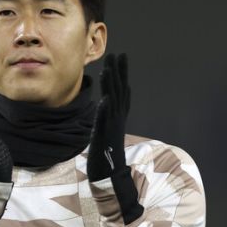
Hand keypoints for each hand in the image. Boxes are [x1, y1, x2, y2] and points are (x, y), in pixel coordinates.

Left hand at [87, 53, 129, 181]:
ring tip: (108, 70)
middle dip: (118, 72)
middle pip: (119, 91)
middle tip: (116, 54)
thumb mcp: (109, 126)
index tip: (122, 56)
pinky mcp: (105, 136)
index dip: (122, 72)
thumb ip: (110, 111)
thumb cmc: (107, 150)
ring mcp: (112, 126)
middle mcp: (118, 117)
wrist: (109, 171)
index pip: (122, 88)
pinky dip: (105, 110)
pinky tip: (104, 99)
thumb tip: (111, 97)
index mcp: (119, 114)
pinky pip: (105, 121)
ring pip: (113, 102)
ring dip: (111, 86)